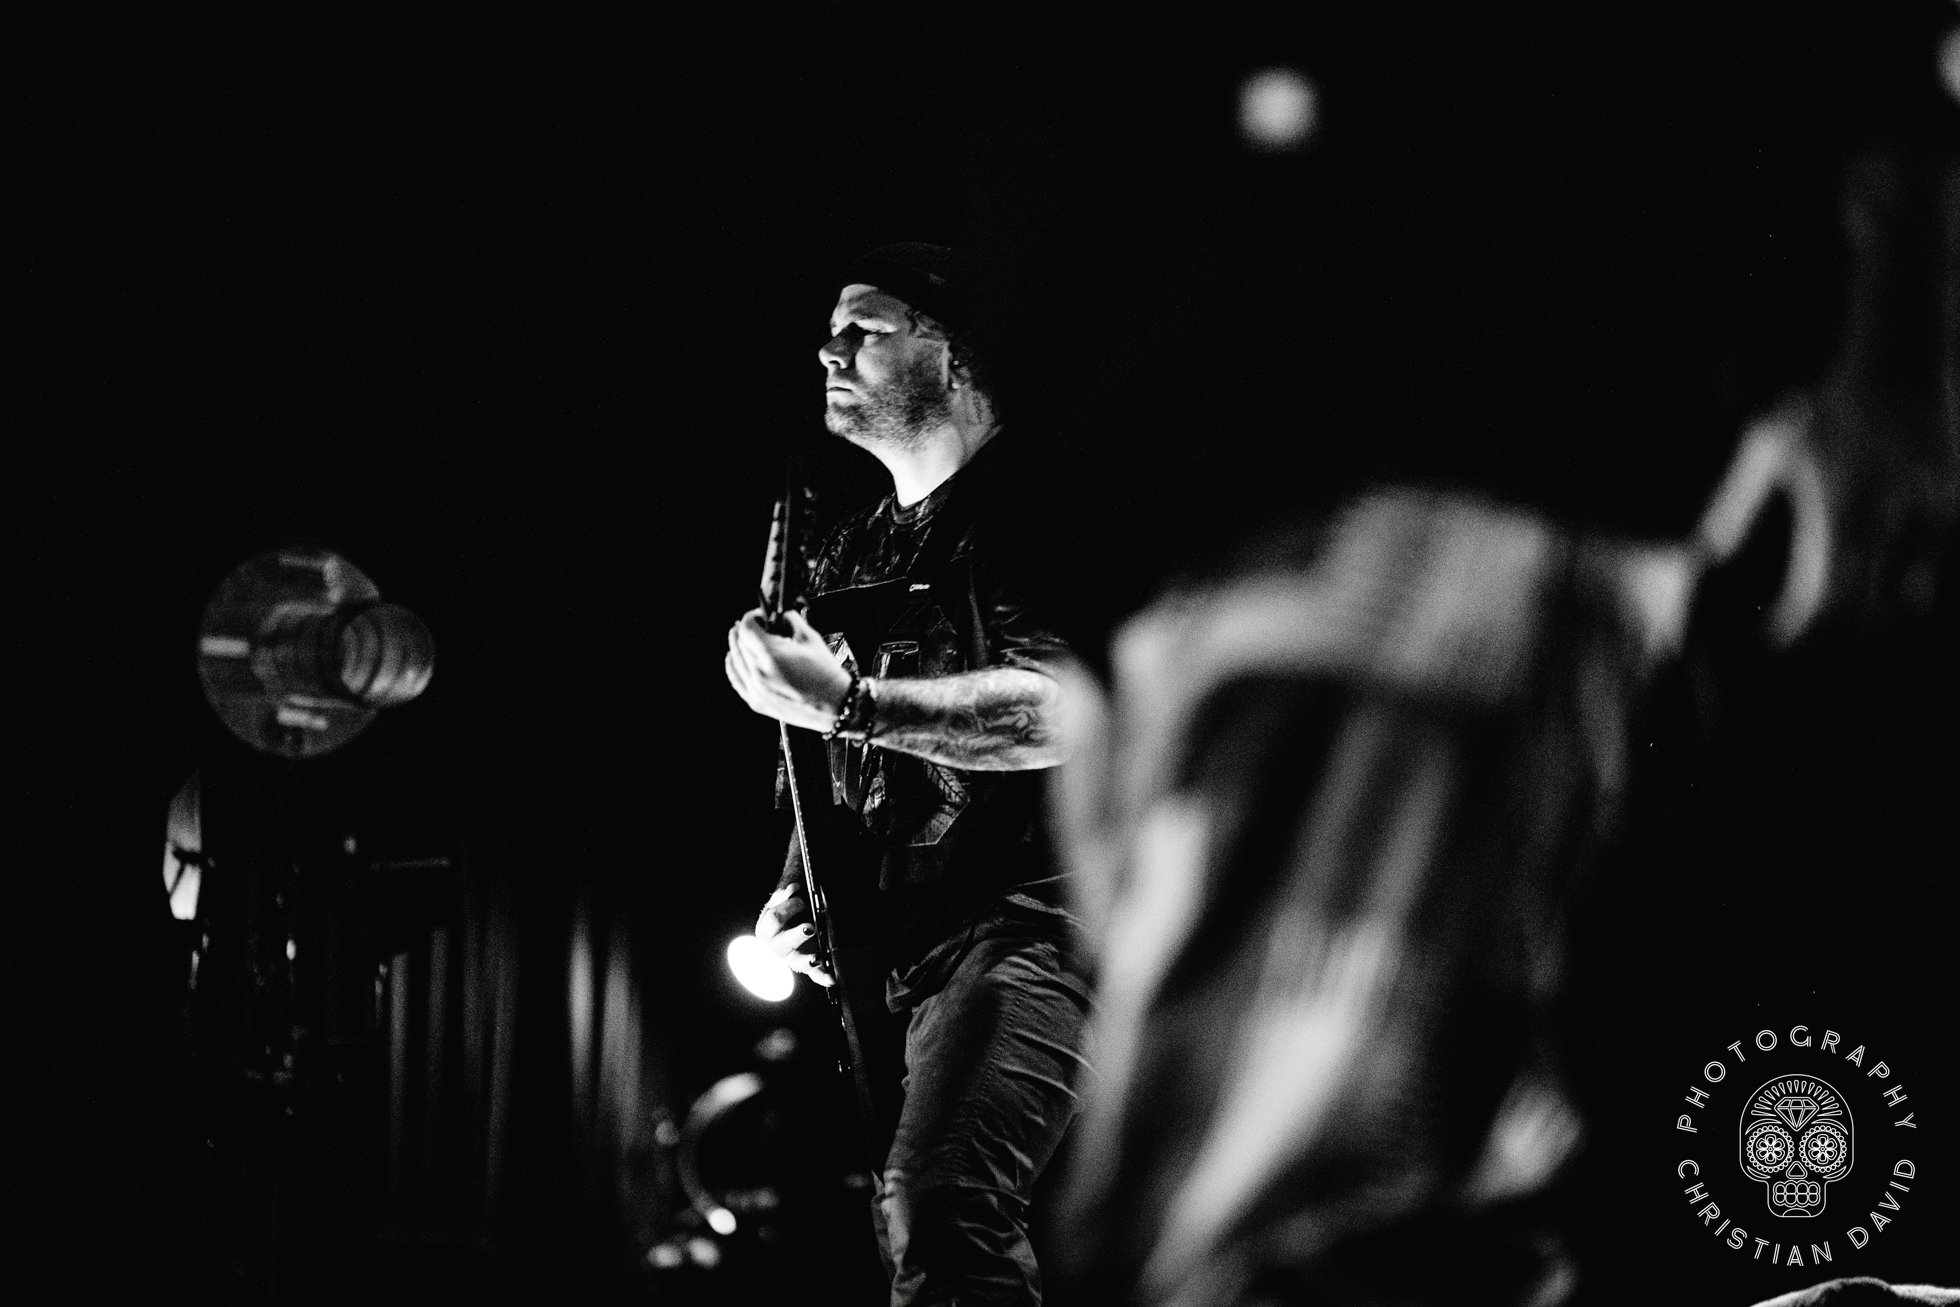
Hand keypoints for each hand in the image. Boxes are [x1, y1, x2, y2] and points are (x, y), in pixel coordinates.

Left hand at [725, 607, 853, 731]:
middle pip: (738, 642)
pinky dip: (734, 665)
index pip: (747, 627)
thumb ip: (791, 621)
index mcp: (772, 655)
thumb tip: (780, 614)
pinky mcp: (756, 702)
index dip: (753, 616)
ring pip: (735, 659)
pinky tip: (735, 657)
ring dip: (738, 645)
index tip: (761, 616)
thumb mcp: (810, 639)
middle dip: (746, 629)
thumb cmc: (826, 674)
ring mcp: (755, 690)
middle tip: (758, 625)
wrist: (834, 704)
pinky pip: (736, 679)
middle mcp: (759, 673)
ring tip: (747, 638)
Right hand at [755, 885, 831, 986]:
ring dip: (807, 961)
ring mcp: (791, 956)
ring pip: (797, 963)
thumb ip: (788, 890)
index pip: (773, 920)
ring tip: (818, 958)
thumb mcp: (787, 890)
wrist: (799, 902)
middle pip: (782, 944)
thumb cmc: (791, 898)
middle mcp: (776, 945)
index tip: (799, 897)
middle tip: (810, 927)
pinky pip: (814, 973)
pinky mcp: (807, 962)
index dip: (787, 908)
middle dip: (797, 935)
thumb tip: (793, 890)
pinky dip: (822, 977)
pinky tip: (832, 979)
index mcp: (766, 927)